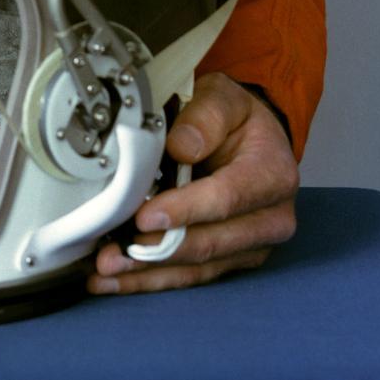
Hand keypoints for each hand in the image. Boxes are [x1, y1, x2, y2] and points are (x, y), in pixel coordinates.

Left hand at [88, 72, 297, 294]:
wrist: (253, 139)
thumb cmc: (236, 119)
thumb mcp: (224, 99)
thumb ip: (205, 117)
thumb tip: (181, 147)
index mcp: (273, 176)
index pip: (226, 199)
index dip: (184, 211)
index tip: (145, 218)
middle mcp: (270, 220)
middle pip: (210, 243)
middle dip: (158, 252)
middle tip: (113, 255)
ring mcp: (251, 246)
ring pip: (198, 268)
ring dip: (149, 274)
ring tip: (106, 272)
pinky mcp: (231, 260)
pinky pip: (192, 276)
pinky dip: (154, 279)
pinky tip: (119, 280)